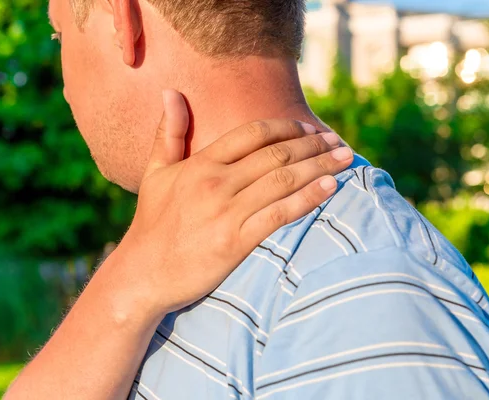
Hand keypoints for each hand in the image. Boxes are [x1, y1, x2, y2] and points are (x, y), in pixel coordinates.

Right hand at [115, 89, 353, 315]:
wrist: (142, 274)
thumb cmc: (152, 222)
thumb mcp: (156, 172)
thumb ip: (168, 132)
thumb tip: (171, 91)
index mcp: (201, 163)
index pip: (252, 133)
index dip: (286, 127)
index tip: (309, 128)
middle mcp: (216, 182)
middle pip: (276, 154)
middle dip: (313, 145)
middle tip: (338, 142)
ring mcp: (226, 212)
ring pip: (283, 181)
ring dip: (320, 167)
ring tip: (346, 159)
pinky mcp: (234, 242)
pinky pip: (280, 214)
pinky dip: (308, 198)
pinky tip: (330, 188)